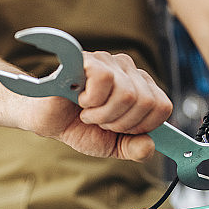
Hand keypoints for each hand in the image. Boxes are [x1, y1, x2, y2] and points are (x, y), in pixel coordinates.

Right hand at [27, 51, 171, 160]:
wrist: (47, 120)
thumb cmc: (77, 126)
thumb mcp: (111, 145)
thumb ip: (133, 148)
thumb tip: (149, 147)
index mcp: (140, 87)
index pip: (162, 106)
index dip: (142, 126)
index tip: (119, 129)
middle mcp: (128, 70)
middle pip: (146, 102)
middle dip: (120, 123)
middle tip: (99, 121)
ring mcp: (109, 62)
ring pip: (128, 94)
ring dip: (103, 114)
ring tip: (88, 112)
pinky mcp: (88, 60)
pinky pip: (105, 79)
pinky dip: (92, 100)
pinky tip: (81, 100)